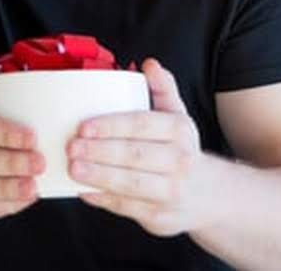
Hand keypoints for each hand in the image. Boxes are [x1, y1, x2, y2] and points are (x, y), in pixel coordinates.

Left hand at [67, 59, 217, 236]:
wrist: (208, 194)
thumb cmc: (180, 149)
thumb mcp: (177, 116)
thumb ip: (163, 88)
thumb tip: (150, 64)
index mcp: (179, 131)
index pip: (142, 125)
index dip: (111, 126)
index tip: (84, 126)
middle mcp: (179, 161)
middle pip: (134, 155)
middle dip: (100, 152)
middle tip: (71, 147)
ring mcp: (170, 191)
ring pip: (131, 184)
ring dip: (99, 176)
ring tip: (73, 168)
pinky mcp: (158, 216)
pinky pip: (127, 207)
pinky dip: (103, 199)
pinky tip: (84, 190)